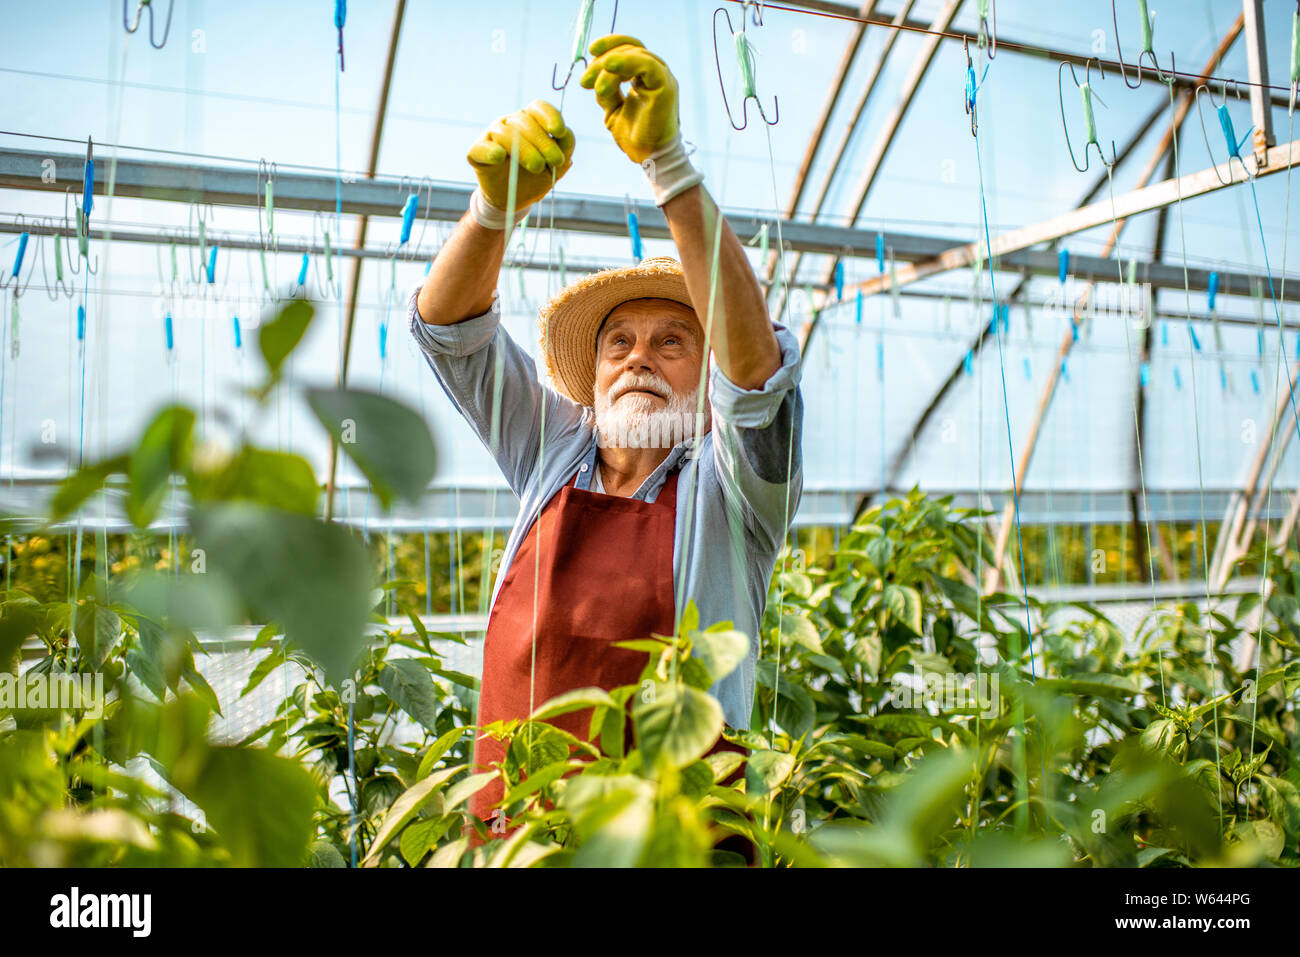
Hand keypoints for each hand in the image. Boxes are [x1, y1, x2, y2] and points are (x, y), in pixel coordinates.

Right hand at [466, 100, 574, 210]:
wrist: (515, 199)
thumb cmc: (536, 177)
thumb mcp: (556, 166)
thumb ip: (565, 149)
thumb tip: (566, 135)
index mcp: (530, 121)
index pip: (538, 108)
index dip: (550, 116)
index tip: (559, 132)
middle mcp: (510, 123)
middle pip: (525, 122)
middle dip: (543, 141)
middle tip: (555, 161)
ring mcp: (491, 135)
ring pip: (505, 134)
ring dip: (524, 150)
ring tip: (537, 166)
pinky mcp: (477, 152)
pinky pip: (481, 148)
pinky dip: (490, 151)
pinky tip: (500, 156)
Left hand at [580, 35, 678, 163]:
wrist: (648, 157)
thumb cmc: (634, 136)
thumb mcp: (612, 108)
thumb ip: (606, 90)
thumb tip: (593, 75)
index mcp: (645, 75)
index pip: (628, 49)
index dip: (609, 45)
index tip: (590, 52)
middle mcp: (656, 72)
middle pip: (629, 48)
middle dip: (602, 60)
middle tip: (585, 81)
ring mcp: (662, 77)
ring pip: (634, 54)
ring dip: (609, 65)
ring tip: (596, 88)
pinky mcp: (664, 85)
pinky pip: (645, 64)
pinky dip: (625, 62)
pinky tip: (609, 67)